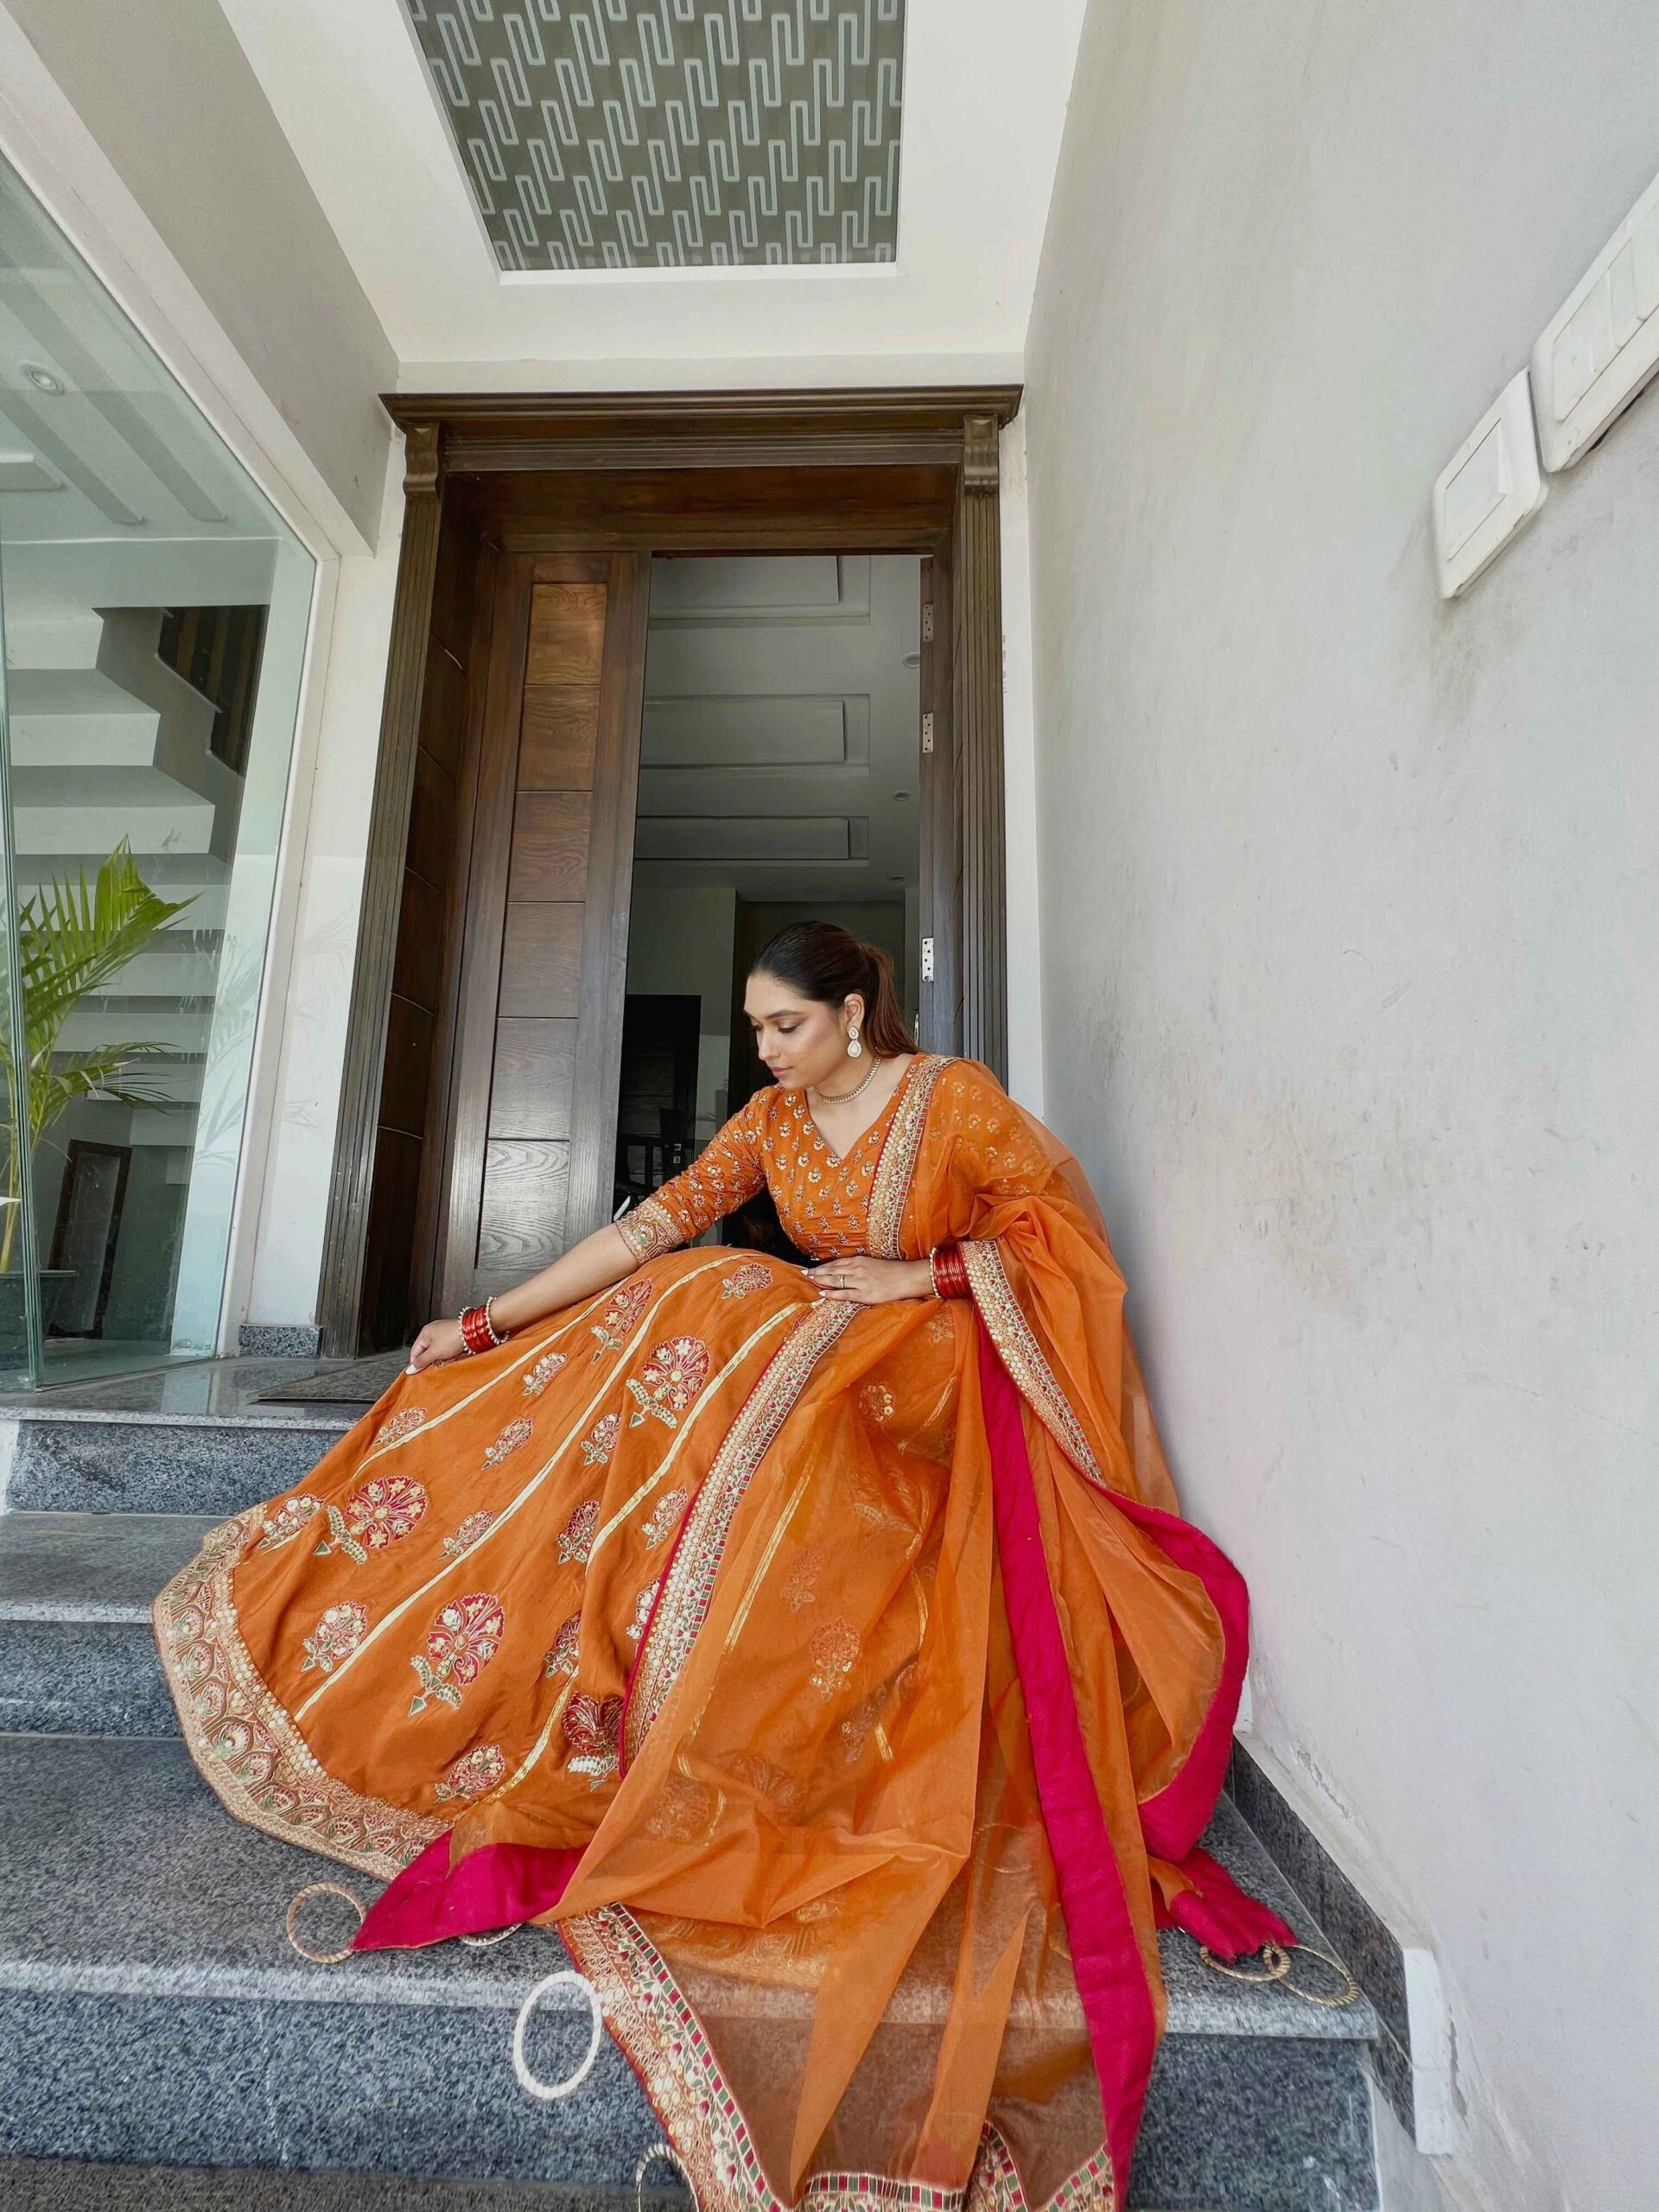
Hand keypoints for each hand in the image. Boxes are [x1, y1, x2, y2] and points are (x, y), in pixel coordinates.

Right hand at [407, 1317, 465, 1371]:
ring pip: (435, 1350)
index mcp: (425, 1332)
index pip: (414, 1351)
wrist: (472, 1332)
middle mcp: (433, 1331)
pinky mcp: (453, 1336)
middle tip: (430, 1370)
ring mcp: (443, 1333)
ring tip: (441, 1364)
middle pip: (425, 1351)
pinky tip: (449, 1359)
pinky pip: (445, 1348)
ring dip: (437, 1359)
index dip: (415, 1363)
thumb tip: (411, 1368)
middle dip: (427, 1361)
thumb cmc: (453, 1337)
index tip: (416, 1373)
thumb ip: (422, 1361)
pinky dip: (445, 1355)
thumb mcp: (434, 1352)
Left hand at [806, 1256, 933, 1305]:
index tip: (813, 1268)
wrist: (908, 1277)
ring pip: (836, 1280)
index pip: (836, 1263)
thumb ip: (861, 1267)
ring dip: (821, 1281)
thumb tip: (847, 1271)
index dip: (823, 1266)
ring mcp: (860, 1282)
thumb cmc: (894, 1271)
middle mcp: (858, 1269)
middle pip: (833, 1270)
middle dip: (817, 1272)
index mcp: (860, 1260)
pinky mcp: (865, 1294)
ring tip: (810, 1281)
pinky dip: (833, 1293)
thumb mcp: (874, 1264)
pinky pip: (845, 1294)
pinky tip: (823, 1293)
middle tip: (805, 1273)